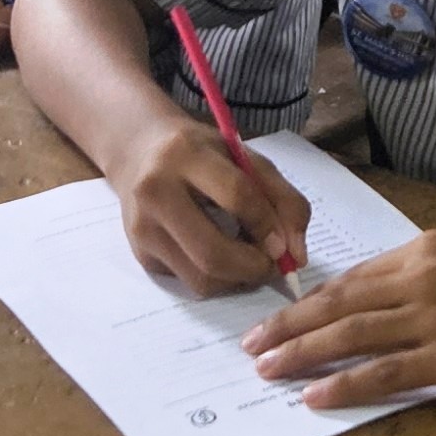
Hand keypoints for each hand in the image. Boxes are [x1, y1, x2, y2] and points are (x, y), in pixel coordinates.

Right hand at [111, 113, 311, 295]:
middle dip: (254, 268)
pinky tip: (223, 255)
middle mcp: (155, 192)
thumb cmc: (202, 154)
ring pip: (201, 279)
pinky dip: (217, 278)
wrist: (138, 153)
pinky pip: (189, 282)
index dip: (267, 225)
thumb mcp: (245, 159)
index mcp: (185, 155)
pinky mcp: (141, 255)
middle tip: (272, 264)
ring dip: (237, 279)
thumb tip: (296, 256)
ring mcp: (143, 228)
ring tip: (250, 260)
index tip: (284, 243)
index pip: (236, 196)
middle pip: (213, 253)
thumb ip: (282, 199)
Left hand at [243, 232, 435, 407]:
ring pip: (350, 336)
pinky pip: (384, 371)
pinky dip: (344, 384)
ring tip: (266, 371)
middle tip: (250, 345)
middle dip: (288, 325)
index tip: (277, 314)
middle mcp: (420, 276)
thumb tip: (394, 304)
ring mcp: (434, 316)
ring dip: (301, 354)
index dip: (309, 300)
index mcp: (425, 249)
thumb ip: (432, 278)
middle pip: (337, 303)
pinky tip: (315, 396)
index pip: (352, 278)